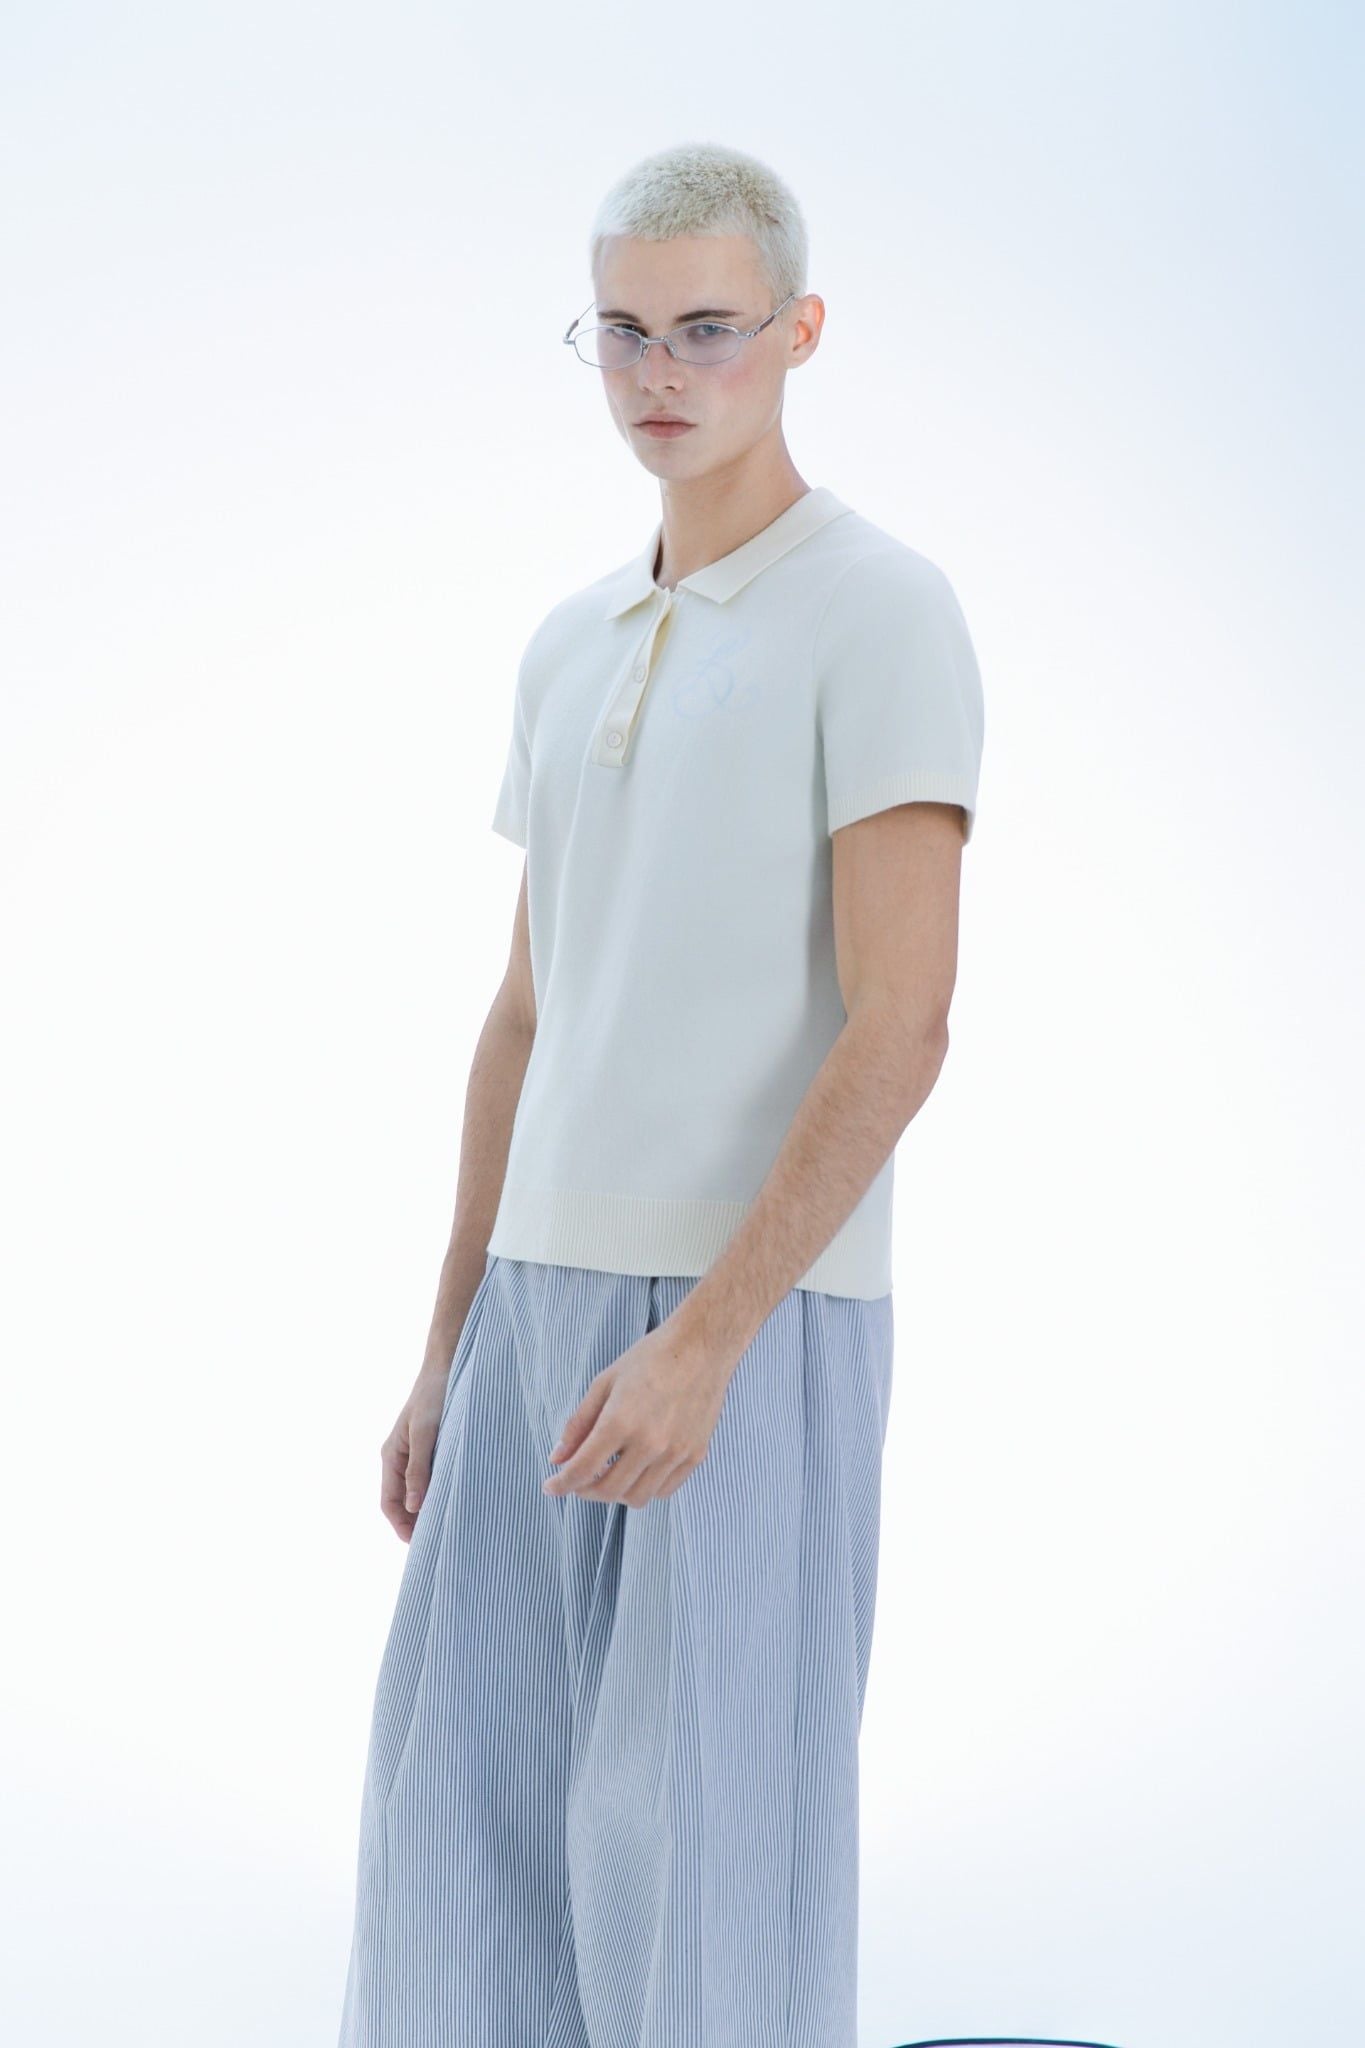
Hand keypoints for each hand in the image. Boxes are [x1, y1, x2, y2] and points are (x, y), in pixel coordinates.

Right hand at [380, 1368, 448, 1542]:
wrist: (446, 1366)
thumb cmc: (434, 1396)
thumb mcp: (426, 1433)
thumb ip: (419, 1468)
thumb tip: (413, 1507)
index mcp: (391, 1456)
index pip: (390, 1502)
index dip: (401, 1526)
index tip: (418, 1544)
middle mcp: (399, 1457)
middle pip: (402, 1501)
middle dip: (414, 1522)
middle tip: (435, 1543)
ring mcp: (414, 1452)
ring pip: (416, 1491)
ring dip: (426, 1508)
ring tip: (445, 1527)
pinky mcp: (431, 1447)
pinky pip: (429, 1477)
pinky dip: (436, 1492)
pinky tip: (453, 1499)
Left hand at [541, 1314, 735, 1508]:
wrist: (702, 1346)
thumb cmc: (651, 1358)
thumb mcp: (605, 1383)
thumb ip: (579, 1423)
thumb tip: (557, 1457)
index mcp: (620, 1421)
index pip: (582, 1470)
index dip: (561, 1484)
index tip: (551, 1487)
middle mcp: (649, 1442)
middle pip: (608, 1490)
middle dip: (585, 1491)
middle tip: (578, 1480)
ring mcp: (675, 1452)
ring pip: (637, 1497)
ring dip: (615, 1493)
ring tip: (609, 1474)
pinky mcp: (695, 1455)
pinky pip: (664, 1490)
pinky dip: (645, 1488)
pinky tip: (637, 1470)